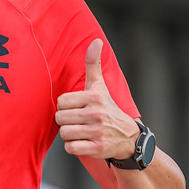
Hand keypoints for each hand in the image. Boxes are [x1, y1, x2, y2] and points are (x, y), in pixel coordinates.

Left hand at [56, 39, 139, 160]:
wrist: (128, 137)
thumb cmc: (107, 108)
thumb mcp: (100, 86)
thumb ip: (93, 64)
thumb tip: (95, 40)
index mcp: (94, 97)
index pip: (61, 102)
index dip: (66, 107)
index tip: (78, 108)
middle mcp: (96, 114)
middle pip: (60, 118)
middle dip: (67, 121)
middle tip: (80, 122)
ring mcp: (97, 132)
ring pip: (64, 133)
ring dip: (70, 134)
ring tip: (83, 131)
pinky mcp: (97, 148)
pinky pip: (70, 148)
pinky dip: (74, 147)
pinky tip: (84, 142)